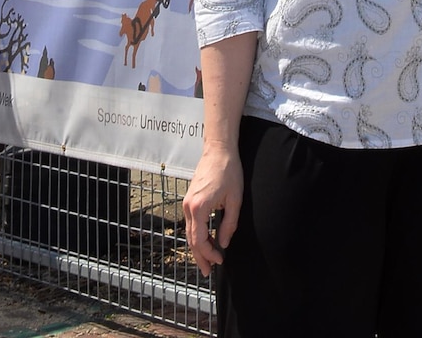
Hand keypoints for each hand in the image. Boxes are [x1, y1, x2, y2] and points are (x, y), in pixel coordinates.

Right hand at [182, 144, 242, 278]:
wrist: (219, 149)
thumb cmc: (229, 171)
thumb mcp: (235, 199)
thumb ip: (229, 223)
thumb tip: (224, 243)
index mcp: (199, 208)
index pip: (199, 240)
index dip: (209, 254)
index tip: (219, 260)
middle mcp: (188, 207)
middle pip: (191, 239)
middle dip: (200, 257)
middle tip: (208, 271)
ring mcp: (187, 202)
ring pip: (189, 232)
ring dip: (198, 247)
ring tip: (208, 260)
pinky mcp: (190, 199)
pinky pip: (191, 222)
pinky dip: (197, 234)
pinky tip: (206, 240)